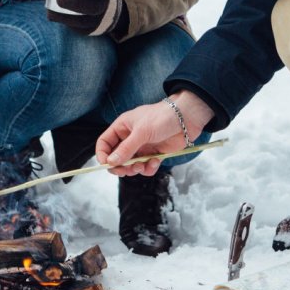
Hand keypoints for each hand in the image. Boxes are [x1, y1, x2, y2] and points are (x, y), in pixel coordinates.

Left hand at [46, 0, 122, 35]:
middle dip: (74, 3)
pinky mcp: (89, 29)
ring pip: (84, 21)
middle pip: (92, 7)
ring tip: (50, 10)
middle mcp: (104, 5)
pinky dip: (64, 22)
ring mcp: (98, 19)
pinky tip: (52, 17)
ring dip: (66, 16)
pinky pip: (78, 29)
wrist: (103, 4)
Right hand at [94, 91, 215, 176]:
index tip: (107, 165)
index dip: (103, 155)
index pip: (104, 143)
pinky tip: (155, 162)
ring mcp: (142, 147)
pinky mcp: (154, 154)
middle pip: (116, 157)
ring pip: (131, 165)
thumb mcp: (141, 132)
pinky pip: (146, 167)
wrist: (186, 118)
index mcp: (122, 128)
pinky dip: (149, 168)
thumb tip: (111, 162)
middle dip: (120, 166)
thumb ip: (126, 148)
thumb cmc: (161, 118)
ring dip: (135, 168)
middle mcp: (130, 138)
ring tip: (142, 165)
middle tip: (126, 171)